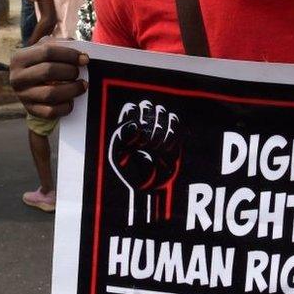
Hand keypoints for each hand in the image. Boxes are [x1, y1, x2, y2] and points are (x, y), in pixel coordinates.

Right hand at [9, 37, 88, 118]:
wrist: (29, 83)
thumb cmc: (42, 62)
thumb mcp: (46, 48)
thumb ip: (61, 45)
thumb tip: (81, 54)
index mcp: (20, 58)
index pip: (47, 51)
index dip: (69, 54)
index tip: (84, 59)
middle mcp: (17, 77)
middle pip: (48, 71)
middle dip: (70, 71)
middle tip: (79, 73)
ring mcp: (22, 96)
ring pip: (50, 94)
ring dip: (72, 89)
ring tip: (82, 85)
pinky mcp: (31, 110)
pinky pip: (51, 112)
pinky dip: (65, 106)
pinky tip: (71, 100)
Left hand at [108, 100, 183, 224]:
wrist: (151, 188)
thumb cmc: (130, 173)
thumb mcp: (118, 157)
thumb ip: (121, 138)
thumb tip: (136, 126)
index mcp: (127, 125)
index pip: (131, 108)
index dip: (133, 120)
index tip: (133, 142)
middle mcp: (143, 122)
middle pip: (147, 105)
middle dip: (148, 124)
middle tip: (145, 145)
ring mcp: (159, 126)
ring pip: (163, 111)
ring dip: (160, 131)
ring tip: (156, 150)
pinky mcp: (174, 133)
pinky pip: (176, 122)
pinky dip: (172, 135)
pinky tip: (167, 150)